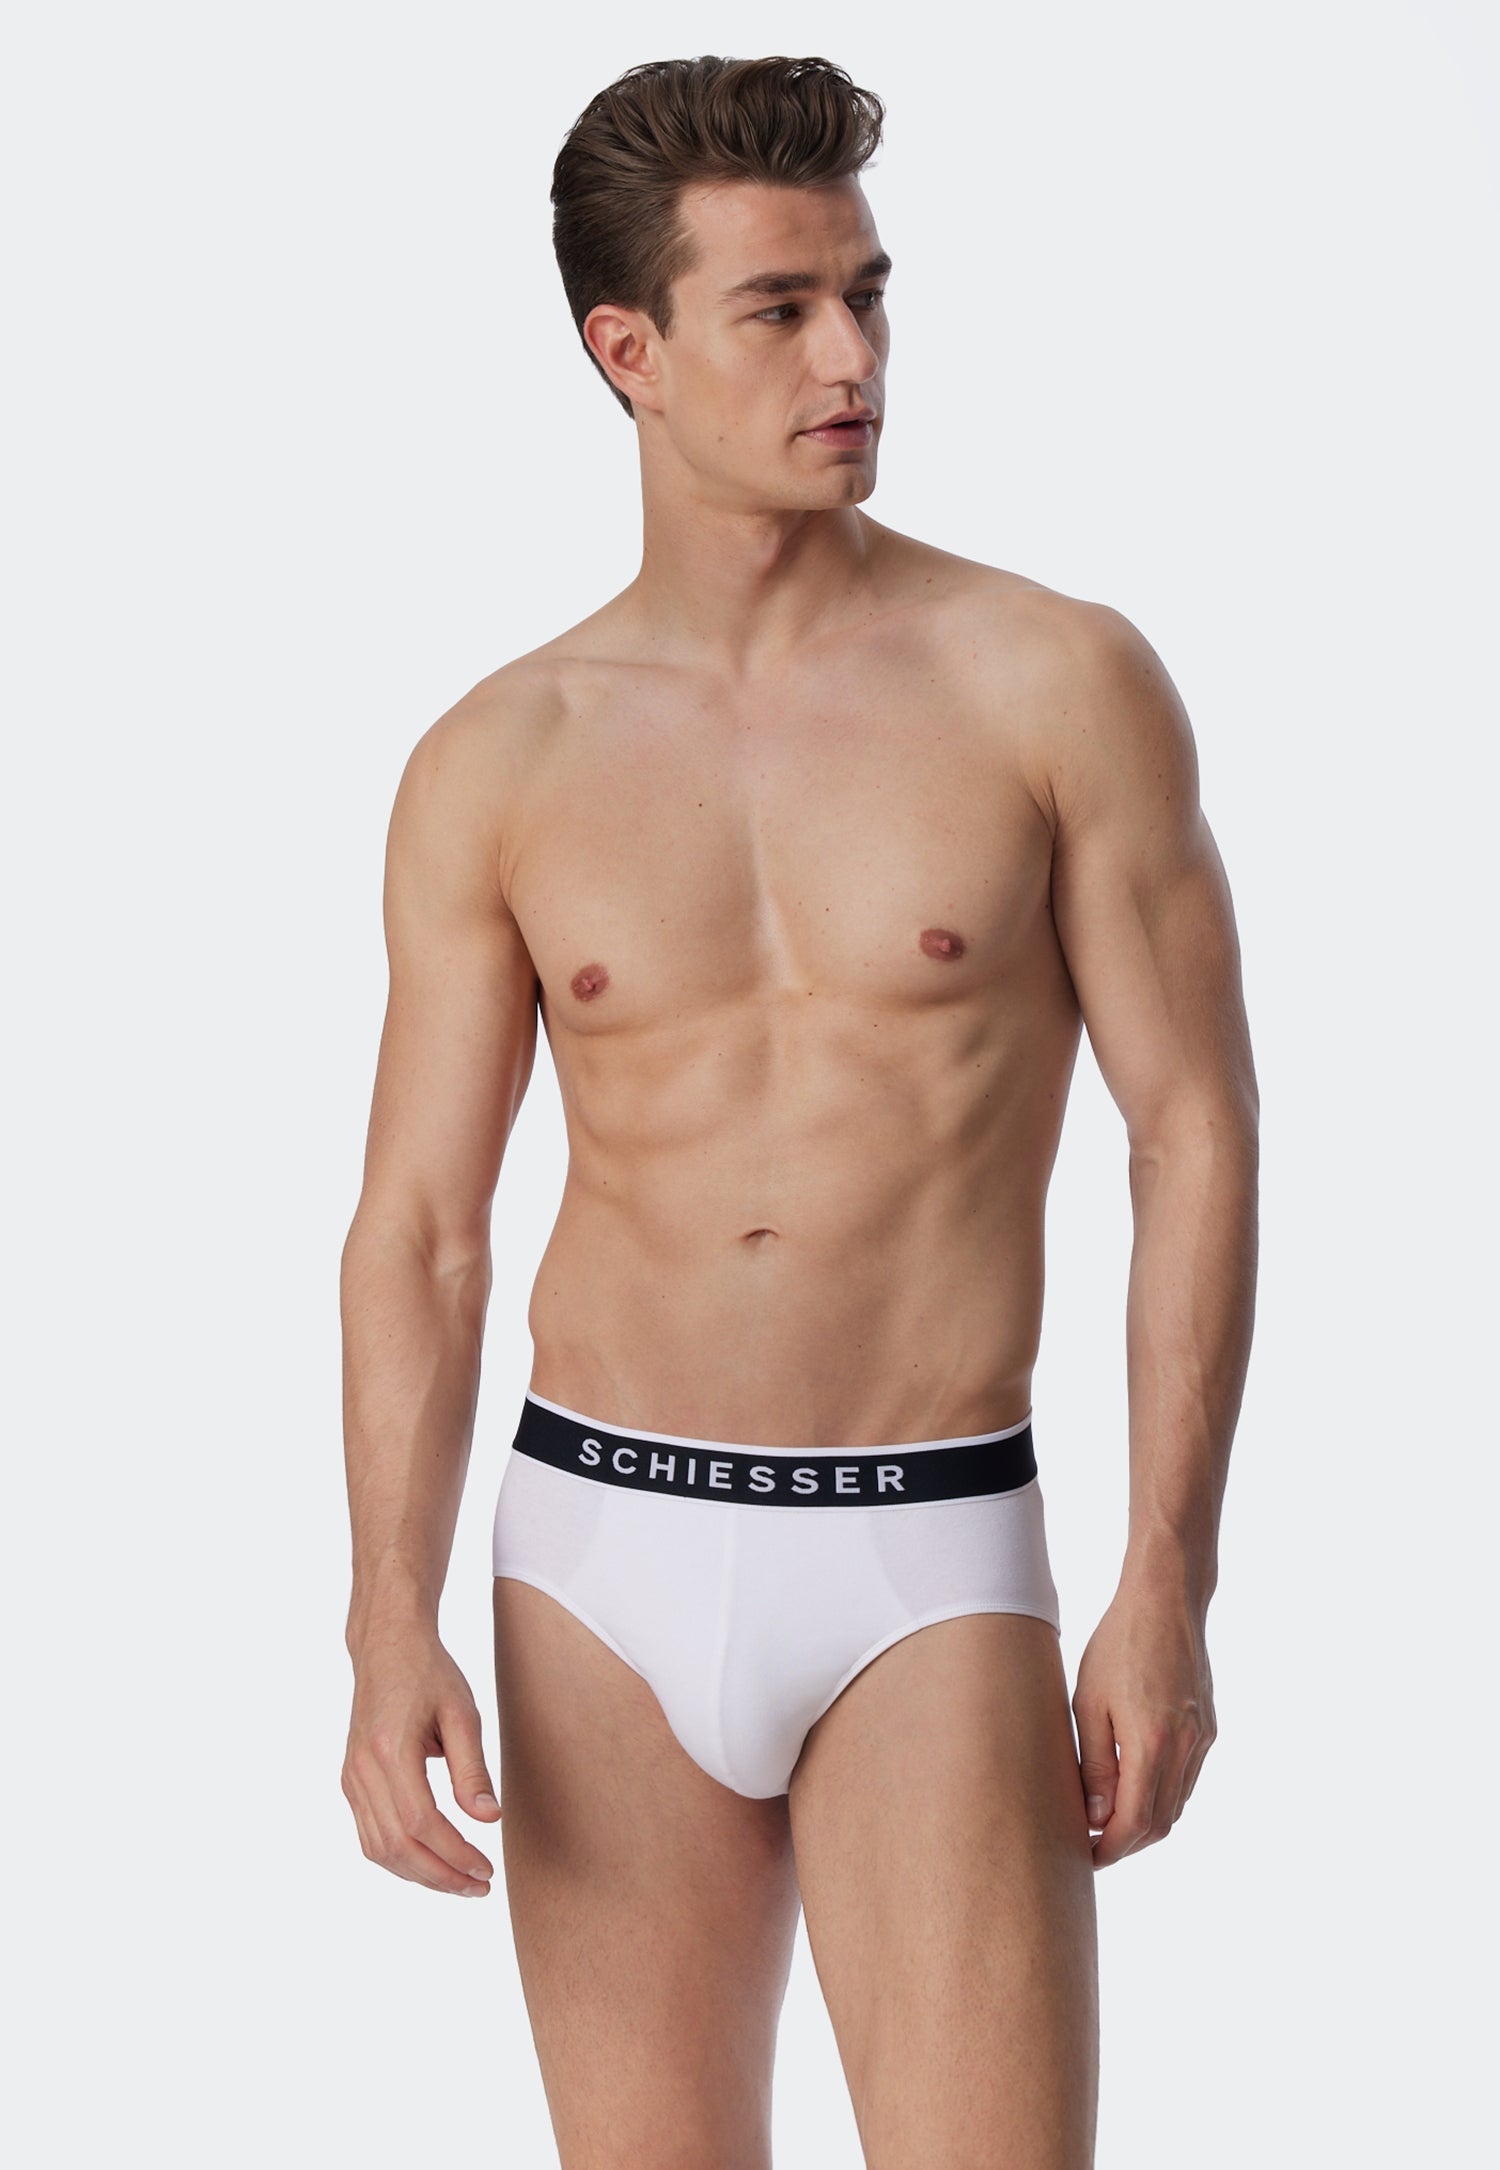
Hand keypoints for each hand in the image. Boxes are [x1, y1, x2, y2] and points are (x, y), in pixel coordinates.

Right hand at [342, 1625, 500, 1895]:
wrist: (387, 1646)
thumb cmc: (429, 1674)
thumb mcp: (462, 1713)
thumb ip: (472, 1769)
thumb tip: (488, 1820)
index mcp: (389, 1750)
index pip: (421, 1824)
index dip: (454, 1854)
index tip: (486, 1869)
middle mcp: (362, 1769)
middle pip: (396, 1846)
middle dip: (440, 1876)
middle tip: (479, 1886)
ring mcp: (351, 1778)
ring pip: (378, 1849)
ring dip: (419, 1874)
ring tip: (460, 1881)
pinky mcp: (350, 1781)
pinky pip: (369, 1835)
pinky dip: (399, 1858)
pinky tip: (431, 1862)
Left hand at [1071, 1583, 1215, 1868]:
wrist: (1166, 1601)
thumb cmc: (1118, 1645)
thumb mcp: (1089, 1703)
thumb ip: (1094, 1764)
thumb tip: (1096, 1817)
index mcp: (1151, 1744)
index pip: (1135, 1823)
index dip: (1110, 1848)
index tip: (1085, 1856)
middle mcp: (1184, 1748)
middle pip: (1161, 1824)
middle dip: (1128, 1844)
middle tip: (1094, 1846)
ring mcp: (1202, 1740)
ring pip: (1177, 1805)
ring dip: (1146, 1823)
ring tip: (1109, 1821)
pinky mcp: (1208, 1729)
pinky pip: (1187, 1780)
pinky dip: (1163, 1796)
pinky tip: (1136, 1788)